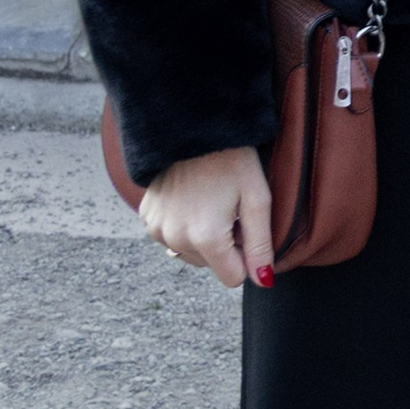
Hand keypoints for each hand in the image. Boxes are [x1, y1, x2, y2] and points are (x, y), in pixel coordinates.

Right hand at [138, 144, 276, 288]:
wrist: (192, 127)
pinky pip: (171, 237)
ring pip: (191, 254)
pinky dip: (184, 226)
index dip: (245, 256)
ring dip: (203, 237)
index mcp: (206, 238)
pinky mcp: (147, 217)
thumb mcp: (257, 199)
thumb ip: (261, 245)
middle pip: (211, 266)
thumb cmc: (232, 160)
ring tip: (210, 201)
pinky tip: (192, 199)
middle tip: (228, 208)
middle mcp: (176, 239)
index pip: (233, 278)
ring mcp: (157, 229)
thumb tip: (263, 281)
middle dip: (224, 245)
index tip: (246, 226)